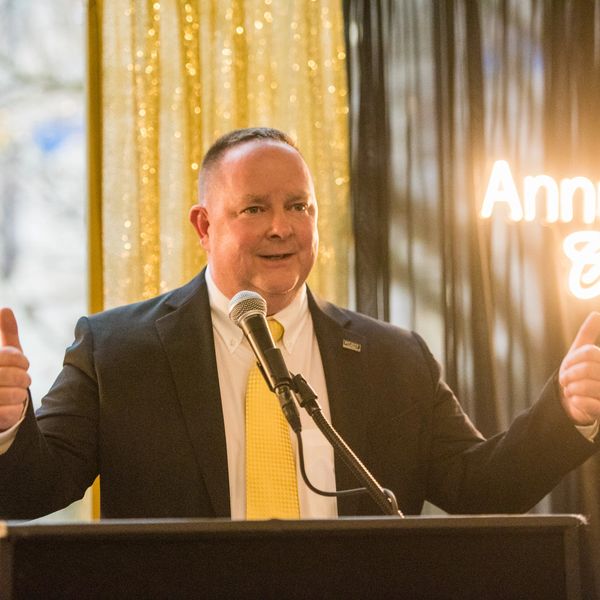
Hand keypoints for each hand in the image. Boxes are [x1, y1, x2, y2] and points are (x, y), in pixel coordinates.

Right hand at [0, 308, 29, 430]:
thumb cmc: (0, 378)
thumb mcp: (3, 355)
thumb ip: (6, 334)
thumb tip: (5, 309)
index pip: (8, 356)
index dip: (21, 360)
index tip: (23, 364)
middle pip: (13, 376)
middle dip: (23, 378)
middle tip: (24, 381)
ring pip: (14, 395)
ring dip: (20, 395)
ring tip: (15, 395)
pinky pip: (11, 412)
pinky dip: (16, 410)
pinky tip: (9, 408)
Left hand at [559, 311, 599, 425]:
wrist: (576, 402)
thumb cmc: (579, 375)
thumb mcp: (581, 353)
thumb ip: (588, 335)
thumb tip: (595, 314)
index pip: (589, 353)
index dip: (572, 359)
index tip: (566, 365)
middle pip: (587, 369)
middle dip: (569, 375)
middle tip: (564, 380)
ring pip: (584, 386)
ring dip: (571, 389)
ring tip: (571, 391)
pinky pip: (585, 404)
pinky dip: (575, 401)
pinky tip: (577, 401)